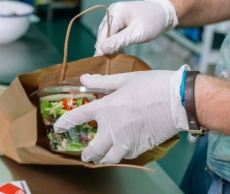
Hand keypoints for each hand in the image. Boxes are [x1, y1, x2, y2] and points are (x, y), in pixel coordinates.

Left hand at [54, 65, 188, 163]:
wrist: (178, 100)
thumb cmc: (150, 86)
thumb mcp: (124, 79)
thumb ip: (102, 82)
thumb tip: (84, 78)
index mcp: (106, 109)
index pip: (77, 117)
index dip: (65, 123)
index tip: (58, 129)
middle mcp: (112, 128)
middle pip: (93, 149)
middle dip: (86, 154)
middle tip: (84, 155)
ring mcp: (126, 141)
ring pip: (108, 159)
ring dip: (102, 158)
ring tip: (101, 157)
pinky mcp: (140, 147)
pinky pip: (125, 157)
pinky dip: (119, 156)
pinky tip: (120, 151)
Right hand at [94, 0, 177, 55]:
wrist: (163, 13)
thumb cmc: (153, 22)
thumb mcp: (137, 34)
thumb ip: (120, 41)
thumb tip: (102, 49)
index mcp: (116, 12)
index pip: (103, 33)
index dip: (102, 47)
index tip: (101, 62)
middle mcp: (112, 12)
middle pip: (103, 33)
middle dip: (105, 48)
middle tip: (108, 63)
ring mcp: (114, 15)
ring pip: (106, 35)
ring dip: (110, 47)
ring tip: (114, 59)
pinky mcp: (118, 20)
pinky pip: (112, 33)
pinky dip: (114, 43)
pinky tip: (118, 52)